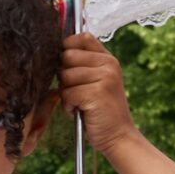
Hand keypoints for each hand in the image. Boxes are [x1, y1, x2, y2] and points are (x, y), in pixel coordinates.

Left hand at [58, 33, 139, 154]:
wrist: (119, 136)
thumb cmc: (102, 111)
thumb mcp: (97, 82)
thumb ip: (83, 66)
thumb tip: (56, 52)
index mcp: (108, 59)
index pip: (82, 38)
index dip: (67, 47)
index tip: (67, 65)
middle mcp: (108, 65)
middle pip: (68, 56)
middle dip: (64, 75)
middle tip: (76, 91)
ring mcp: (104, 78)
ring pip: (65, 76)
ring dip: (66, 93)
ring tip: (79, 103)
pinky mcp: (97, 93)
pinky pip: (67, 93)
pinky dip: (68, 106)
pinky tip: (79, 111)